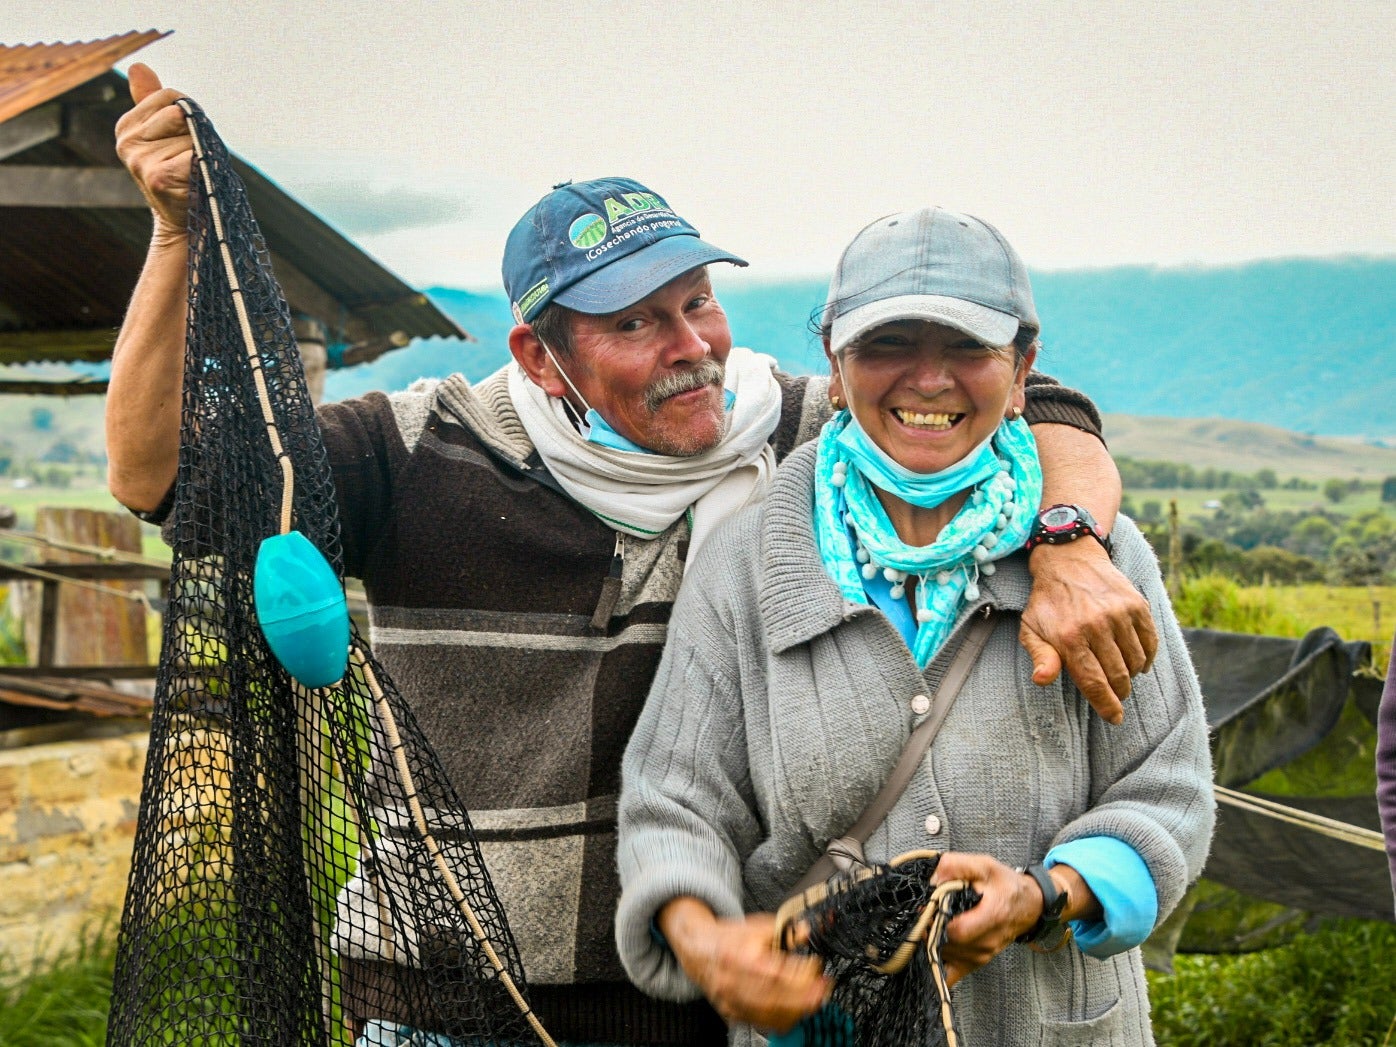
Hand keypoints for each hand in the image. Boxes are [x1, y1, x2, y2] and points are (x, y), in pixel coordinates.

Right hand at [114, 63, 192, 240]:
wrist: (185, 223)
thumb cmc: (181, 175)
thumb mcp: (163, 135)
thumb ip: (151, 101)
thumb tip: (137, 66)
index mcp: (126, 127)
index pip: (168, 96)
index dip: (189, 114)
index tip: (187, 139)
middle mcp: (127, 142)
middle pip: (180, 113)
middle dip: (197, 132)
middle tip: (193, 158)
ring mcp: (140, 160)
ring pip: (192, 135)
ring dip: (203, 151)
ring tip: (193, 173)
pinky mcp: (158, 178)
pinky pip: (196, 156)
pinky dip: (205, 166)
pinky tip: (196, 182)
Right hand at [659, 900, 828, 1031]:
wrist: (699, 950)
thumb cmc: (729, 938)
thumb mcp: (757, 926)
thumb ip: (784, 931)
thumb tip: (806, 932)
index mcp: (740, 958)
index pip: (775, 973)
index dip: (801, 974)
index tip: (819, 969)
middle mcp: (734, 983)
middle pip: (774, 999)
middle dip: (804, 998)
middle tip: (823, 990)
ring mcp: (731, 1001)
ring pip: (768, 1015)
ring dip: (796, 1011)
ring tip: (813, 1001)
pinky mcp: (732, 1013)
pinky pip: (760, 1023)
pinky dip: (781, 1020)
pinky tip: (795, 1012)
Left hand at [931, 853, 1042, 985]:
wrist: (1028, 906)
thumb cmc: (1005, 885)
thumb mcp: (985, 865)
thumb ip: (957, 866)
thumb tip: (932, 878)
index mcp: (993, 915)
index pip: (958, 930)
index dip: (936, 921)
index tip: (925, 908)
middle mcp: (988, 942)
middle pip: (948, 944)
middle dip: (929, 930)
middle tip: (923, 915)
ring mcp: (981, 956)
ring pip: (944, 956)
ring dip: (930, 942)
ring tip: (929, 924)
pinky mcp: (974, 964)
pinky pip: (949, 976)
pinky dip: (933, 965)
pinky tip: (927, 950)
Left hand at [1020, 539, 1157, 723]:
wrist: (1068, 560)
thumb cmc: (1048, 603)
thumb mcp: (1032, 629)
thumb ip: (1041, 656)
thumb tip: (1042, 680)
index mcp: (1068, 637)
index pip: (1093, 682)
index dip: (1106, 705)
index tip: (1115, 718)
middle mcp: (1096, 625)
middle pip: (1118, 676)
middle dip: (1119, 692)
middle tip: (1116, 694)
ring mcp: (1119, 613)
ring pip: (1136, 662)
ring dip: (1131, 674)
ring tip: (1121, 673)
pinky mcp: (1136, 604)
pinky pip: (1150, 643)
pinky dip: (1146, 657)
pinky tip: (1136, 659)